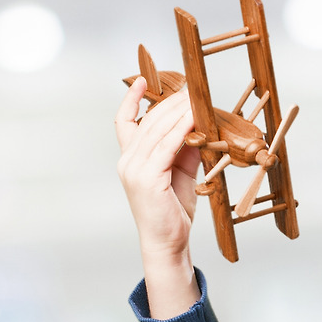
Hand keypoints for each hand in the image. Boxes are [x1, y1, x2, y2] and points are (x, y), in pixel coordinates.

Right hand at [114, 78, 202, 313]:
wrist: (167, 243)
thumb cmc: (173, 211)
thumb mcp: (180, 173)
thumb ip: (184, 150)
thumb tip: (196, 126)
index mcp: (130, 159)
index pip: (124, 122)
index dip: (131, 99)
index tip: (143, 79)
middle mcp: (127, 161)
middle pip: (148, 121)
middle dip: (169, 101)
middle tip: (189, 86)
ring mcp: (134, 168)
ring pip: (158, 130)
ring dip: (178, 111)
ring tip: (195, 97)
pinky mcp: (147, 177)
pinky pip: (167, 146)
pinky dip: (181, 130)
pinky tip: (194, 119)